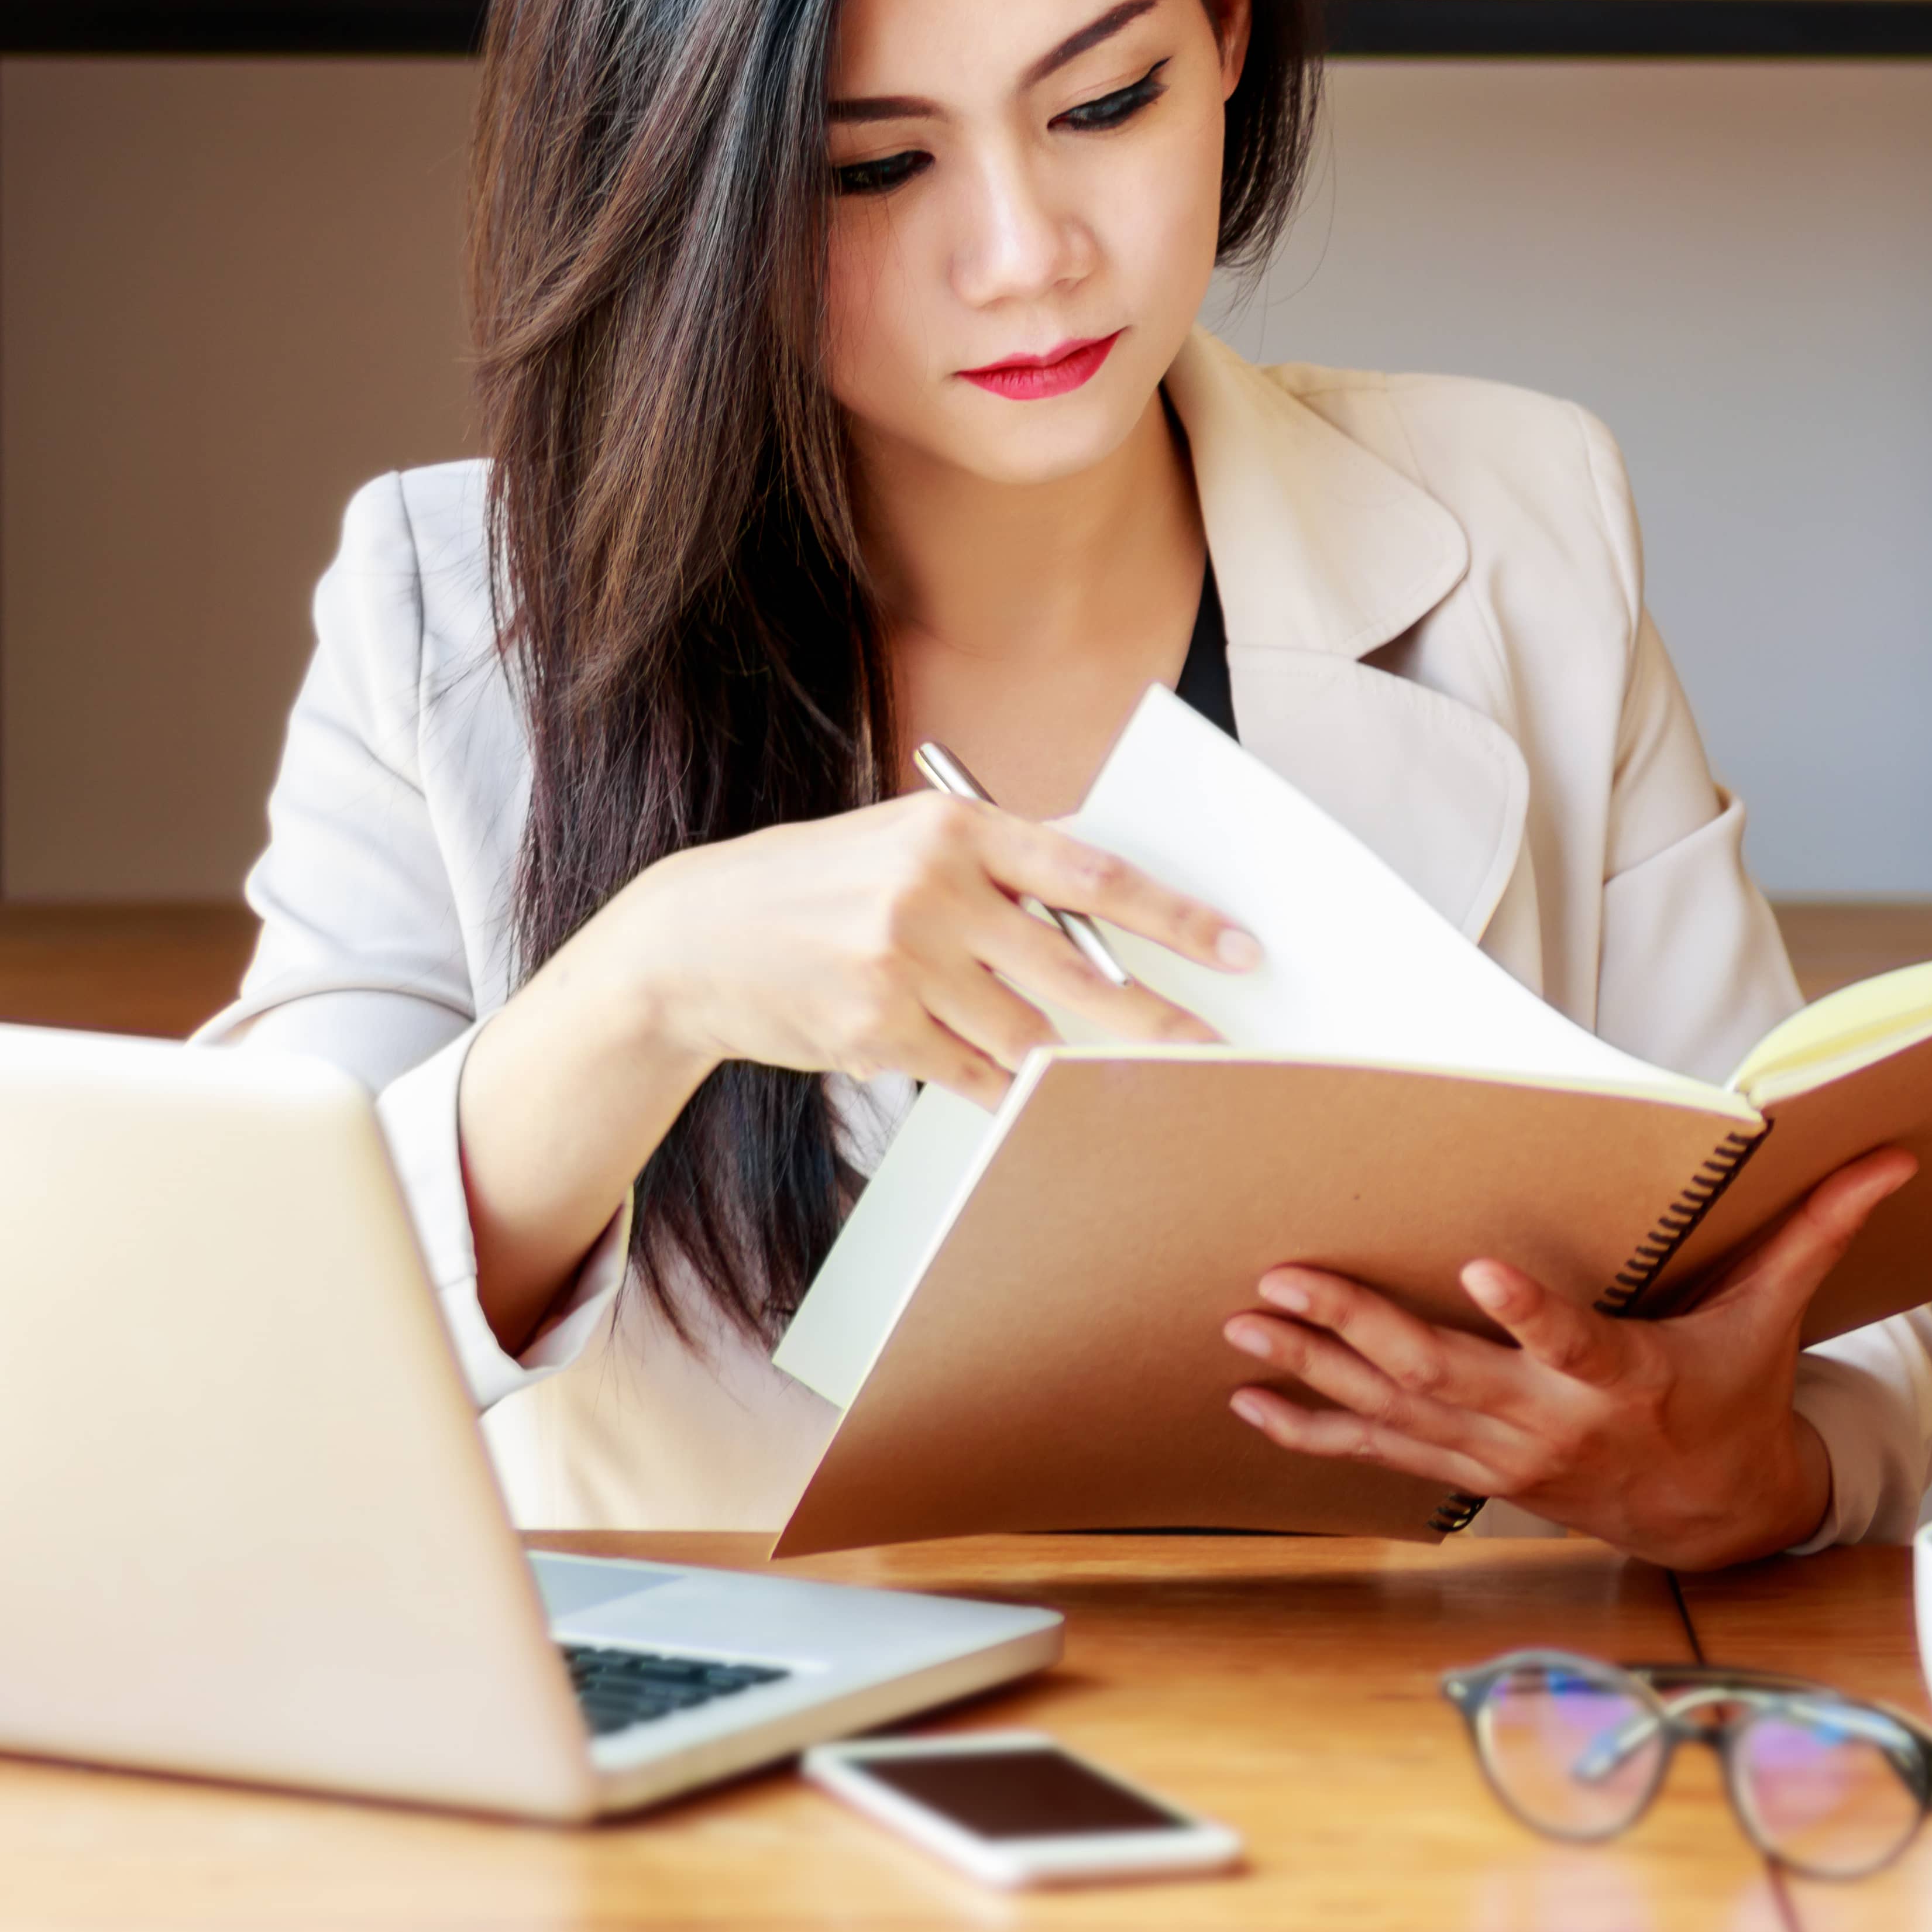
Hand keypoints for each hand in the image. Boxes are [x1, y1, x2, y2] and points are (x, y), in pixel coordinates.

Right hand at [590, 791, 1255, 1105]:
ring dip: (1082, 1065)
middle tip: (1221, 1052)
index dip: (1175, 917)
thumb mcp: (902, 843)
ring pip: (1030, 1036)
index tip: (1238, 949)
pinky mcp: (879, 1033)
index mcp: (954, 830)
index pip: (1091, 874)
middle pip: (1078, 973)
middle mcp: (933, 893)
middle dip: (1158, 1022)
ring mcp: (904, 967)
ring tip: (1134, 1081)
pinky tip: (1046, 1101)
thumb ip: (995, 869)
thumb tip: (1104, 913)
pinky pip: (977, 1076)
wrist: (693, 941)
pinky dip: (1015, 1092)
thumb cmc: (816, 887)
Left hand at [1218, 1147, 1919, 1569]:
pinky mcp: (1473, 1474)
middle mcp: (1551, 1426)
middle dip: (1357, 1325)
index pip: (1572, 1344)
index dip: (1527, 1313)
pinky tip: (1249, 1403)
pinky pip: (1379, 1456)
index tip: (1479, 1271)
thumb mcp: (1773, 1317)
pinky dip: (1313, 1430)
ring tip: (1242, 1327)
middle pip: (1443, 1375)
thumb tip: (1890, 1159)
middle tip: (1286, 1278)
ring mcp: (1502, 1458)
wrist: (1714, 1514)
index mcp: (1624, 1379)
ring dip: (1314, 1369)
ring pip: (1393, 1414)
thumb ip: (1815, 1232)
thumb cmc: (1734, 1394)